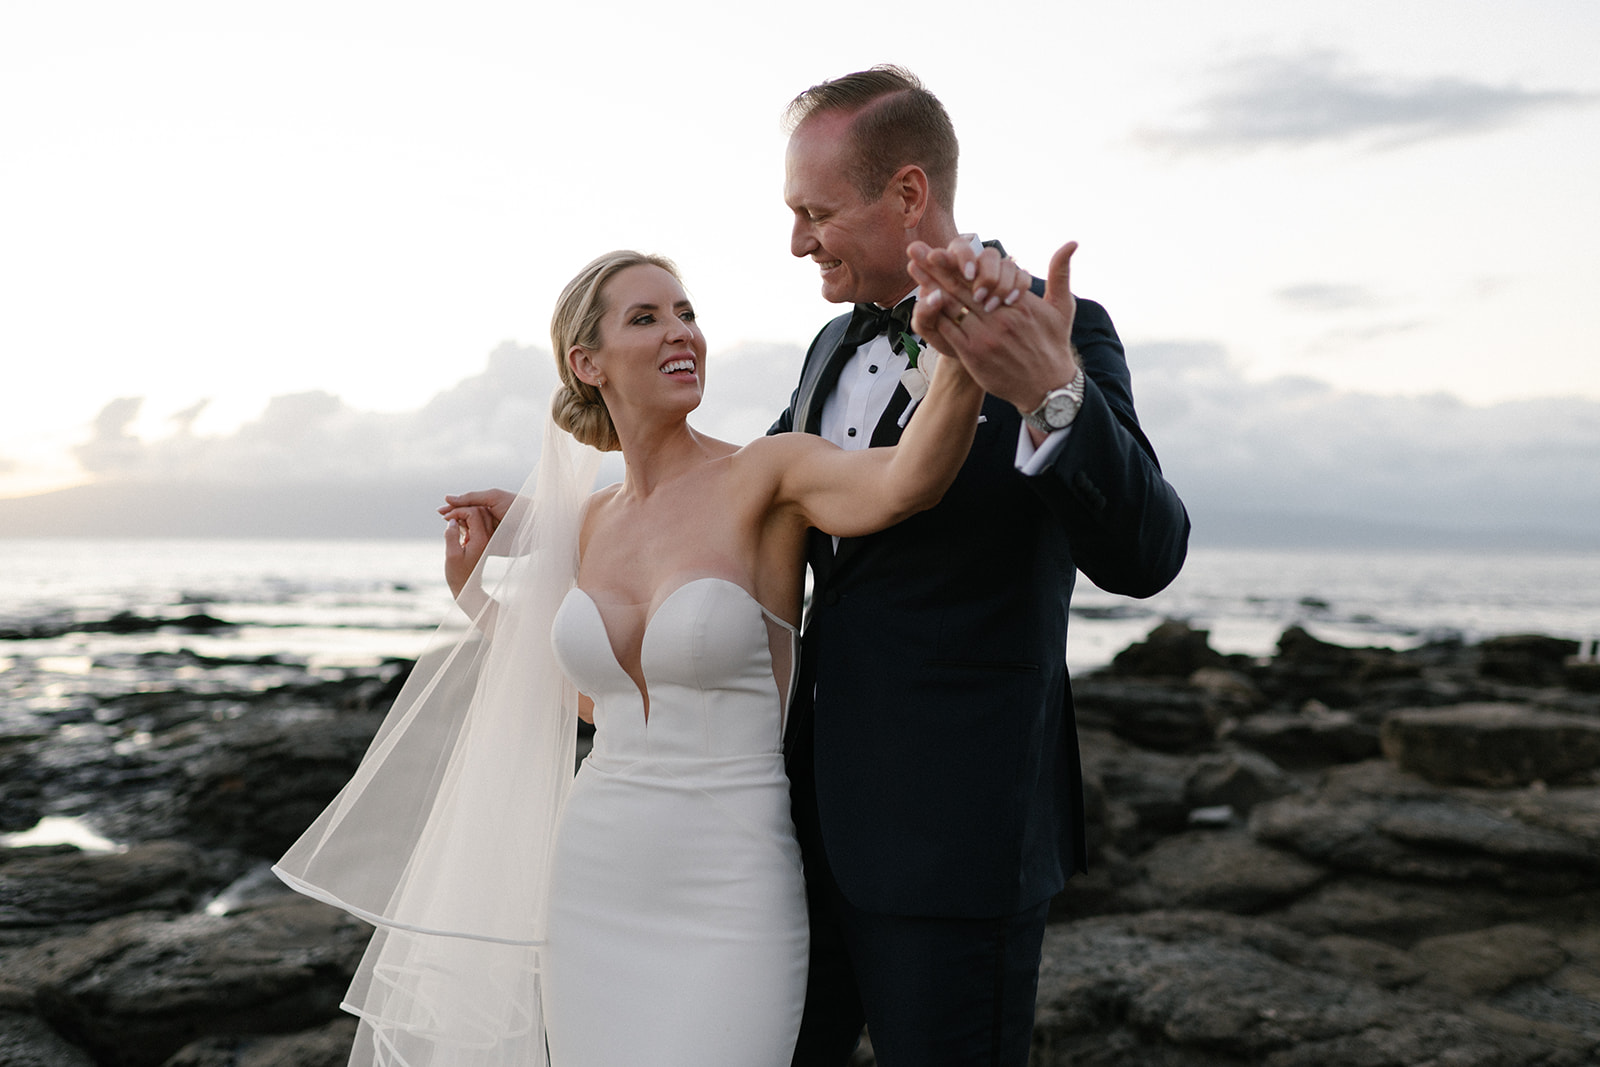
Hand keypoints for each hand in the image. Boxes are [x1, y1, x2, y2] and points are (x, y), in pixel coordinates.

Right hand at [439, 489, 512, 598]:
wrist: (537, 526)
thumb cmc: (518, 507)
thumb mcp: (493, 497)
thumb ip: (471, 497)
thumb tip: (448, 498)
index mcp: (486, 507)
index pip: (465, 508)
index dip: (452, 509)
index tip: (441, 512)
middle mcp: (485, 520)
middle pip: (463, 520)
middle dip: (453, 520)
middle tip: (443, 519)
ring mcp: (487, 534)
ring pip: (467, 533)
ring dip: (458, 531)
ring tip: (450, 529)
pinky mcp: (490, 547)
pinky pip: (475, 545)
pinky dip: (466, 544)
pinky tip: (458, 542)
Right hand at [443, 505, 497, 599]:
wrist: (468, 587)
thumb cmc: (458, 574)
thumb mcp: (452, 555)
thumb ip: (452, 535)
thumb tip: (452, 520)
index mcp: (481, 539)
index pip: (473, 513)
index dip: (458, 511)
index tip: (446, 517)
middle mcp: (487, 537)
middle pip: (478, 511)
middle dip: (461, 509)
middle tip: (445, 514)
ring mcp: (486, 538)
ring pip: (478, 517)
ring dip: (463, 515)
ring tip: (448, 518)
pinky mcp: (482, 541)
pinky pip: (476, 525)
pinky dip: (465, 522)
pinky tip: (454, 526)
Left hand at [908, 239, 1080, 420]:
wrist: (1048, 387)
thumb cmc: (1053, 345)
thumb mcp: (1063, 307)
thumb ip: (1061, 273)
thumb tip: (1072, 243)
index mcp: (1018, 302)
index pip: (984, 276)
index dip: (960, 260)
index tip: (941, 247)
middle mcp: (1001, 316)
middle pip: (962, 286)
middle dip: (937, 266)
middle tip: (917, 249)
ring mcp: (986, 335)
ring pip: (953, 305)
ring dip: (930, 285)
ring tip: (914, 268)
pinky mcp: (974, 354)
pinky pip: (950, 330)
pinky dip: (935, 315)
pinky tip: (922, 301)